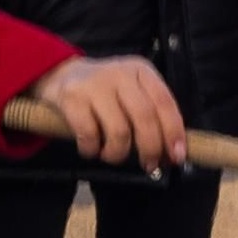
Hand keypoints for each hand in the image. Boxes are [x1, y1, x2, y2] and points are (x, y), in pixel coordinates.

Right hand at [33, 54, 185, 167]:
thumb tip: (173, 153)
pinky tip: (91, 149)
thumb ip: (152, 115)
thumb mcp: (132, 92)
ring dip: (118, 153)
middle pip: (145, 117)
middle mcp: (121, 74)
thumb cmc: (105, 92)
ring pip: (119, 130)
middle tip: (148, 165)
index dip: (173, 132)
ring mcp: (95, 85)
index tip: (176, 157)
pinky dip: (92, 150)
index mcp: (141, 71)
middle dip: (150, 148)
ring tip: (112, 155)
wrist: (61, 75)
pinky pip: (89, 135)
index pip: (164, 102)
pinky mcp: (72, 98)